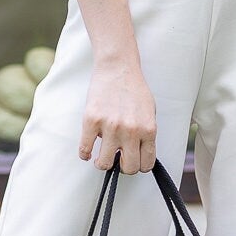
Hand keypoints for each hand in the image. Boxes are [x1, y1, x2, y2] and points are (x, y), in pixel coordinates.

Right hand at [79, 54, 156, 172]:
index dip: (139, 165)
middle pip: (128, 168)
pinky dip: (85, 154)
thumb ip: (146, 134)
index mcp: (148, 130)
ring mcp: (110, 127)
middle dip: (123, 167)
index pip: (146, 164)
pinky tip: (88, 151)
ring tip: (101, 157)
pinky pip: (85, 149)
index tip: (132, 161)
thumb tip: (140, 154)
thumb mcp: (150, 113)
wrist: (118, 67)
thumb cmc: (134, 89)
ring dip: (103, 163)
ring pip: (105, 163)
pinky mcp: (91, 121)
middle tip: (118, 159)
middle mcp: (131, 131)